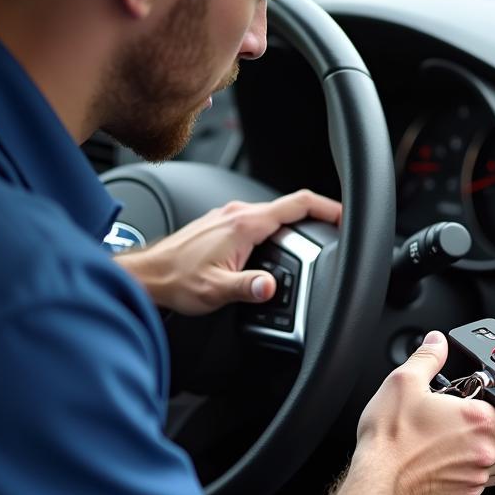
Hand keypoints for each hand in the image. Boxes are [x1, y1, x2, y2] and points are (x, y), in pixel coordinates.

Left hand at [115, 189, 341, 314]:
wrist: (148, 275)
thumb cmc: (176, 280)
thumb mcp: (216, 290)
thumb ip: (248, 288)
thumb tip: (270, 287)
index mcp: (244, 223)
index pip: (298, 203)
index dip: (328, 207)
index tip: (346, 216)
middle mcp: (238, 213)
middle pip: (290, 208)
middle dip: (316, 221)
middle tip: (334, 237)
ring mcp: (229, 216)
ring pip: (274, 215)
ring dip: (294, 228)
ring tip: (308, 249)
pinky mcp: (222, 224)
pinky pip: (259, 222)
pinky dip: (275, 232)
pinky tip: (274, 252)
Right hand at [355, 331, 494, 494]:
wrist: (375, 485)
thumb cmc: (390, 440)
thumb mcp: (404, 383)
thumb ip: (428, 358)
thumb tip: (436, 343)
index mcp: (481, 423)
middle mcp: (484, 456)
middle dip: (489, 435)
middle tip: (459, 424)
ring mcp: (473, 484)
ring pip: (488, 468)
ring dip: (473, 456)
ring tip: (441, 443)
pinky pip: (467, 487)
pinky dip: (455, 476)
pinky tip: (430, 463)